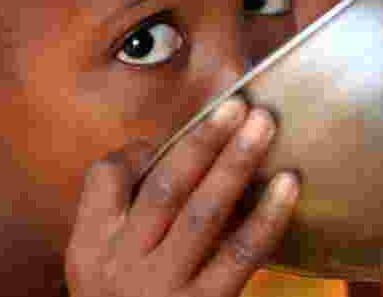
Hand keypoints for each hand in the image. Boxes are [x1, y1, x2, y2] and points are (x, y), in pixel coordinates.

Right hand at [65, 96, 299, 296]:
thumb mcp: (104, 262)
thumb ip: (125, 205)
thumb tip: (158, 144)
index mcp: (93, 246)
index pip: (106, 180)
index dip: (145, 143)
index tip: (188, 120)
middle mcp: (123, 265)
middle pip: (165, 189)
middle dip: (202, 142)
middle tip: (238, 103)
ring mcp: (165, 288)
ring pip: (203, 214)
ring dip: (236, 164)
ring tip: (264, 125)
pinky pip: (242, 254)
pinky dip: (267, 215)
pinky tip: (289, 183)